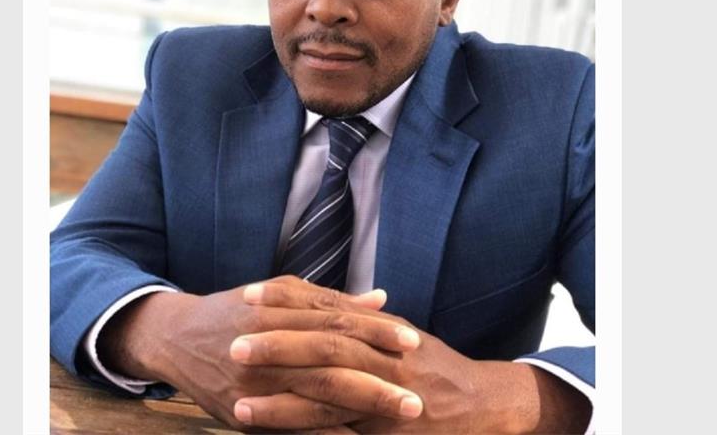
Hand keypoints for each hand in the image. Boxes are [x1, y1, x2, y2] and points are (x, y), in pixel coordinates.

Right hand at [96, 276, 422, 430]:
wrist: (176, 337)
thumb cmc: (236, 310)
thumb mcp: (278, 291)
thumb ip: (328, 299)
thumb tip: (381, 299)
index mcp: (275, 309)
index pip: (334, 319)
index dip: (374, 330)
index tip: (412, 340)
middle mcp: (265, 344)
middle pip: (330, 361)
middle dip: (376, 379)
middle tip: (417, 395)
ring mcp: (253, 383)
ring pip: (314, 395)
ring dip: (359, 408)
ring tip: (397, 415)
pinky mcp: (242, 413)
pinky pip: (291, 425)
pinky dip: (325, 432)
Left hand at [234, 283, 591, 432]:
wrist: (483, 403)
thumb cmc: (436, 364)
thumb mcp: (401, 332)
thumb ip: (367, 317)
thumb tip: (336, 297)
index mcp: (382, 330)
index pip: (327, 309)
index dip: (287, 302)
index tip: (249, 295)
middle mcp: (384, 359)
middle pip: (325, 348)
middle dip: (278, 347)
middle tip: (233, 345)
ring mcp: (386, 399)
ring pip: (330, 397)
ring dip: (283, 401)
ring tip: (239, 402)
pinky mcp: (388, 434)